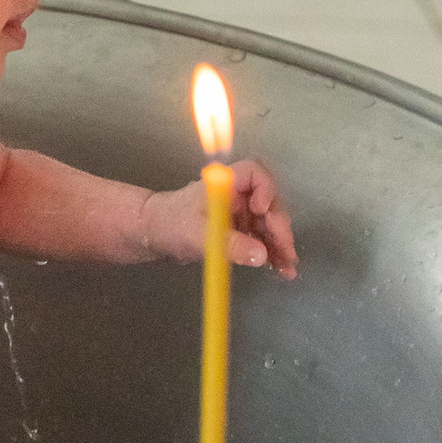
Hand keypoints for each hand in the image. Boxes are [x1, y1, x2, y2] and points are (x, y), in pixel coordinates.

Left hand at [139, 159, 297, 276]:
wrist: (153, 235)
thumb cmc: (169, 223)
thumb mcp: (198, 235)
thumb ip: (229, 244)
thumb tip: (261, 255)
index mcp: (225, 185)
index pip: (254, 173)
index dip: (264, 188)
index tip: (261, 210)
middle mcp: (236, 195)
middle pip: (268, 203)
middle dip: (279, 227)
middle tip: (285, 251)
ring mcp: (239, 214)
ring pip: (268, 225)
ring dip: (279, 245)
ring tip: (288, 268)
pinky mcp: (239, 232)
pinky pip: (260, 240)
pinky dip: (270, 254)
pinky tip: (280, 270)